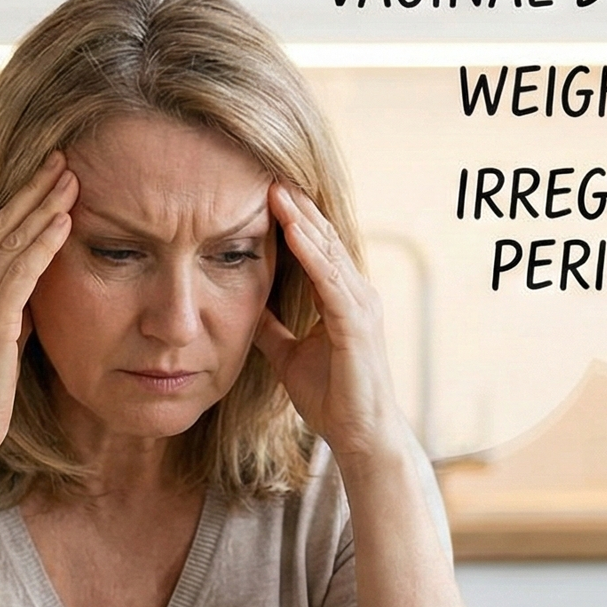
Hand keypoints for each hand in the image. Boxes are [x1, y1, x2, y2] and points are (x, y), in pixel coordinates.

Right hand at [0, 152, 77, 460]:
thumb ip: (9, 311)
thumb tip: (34, 291)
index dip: (19, 201)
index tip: (45, 176)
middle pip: (0, 226)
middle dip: (33, 190)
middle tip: (62, 160)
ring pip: (12, 242)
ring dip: (45, 207)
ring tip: (72, 178)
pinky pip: (22, 272)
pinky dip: (44, 243)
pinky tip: (65, 221)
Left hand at [252, 182, 413, 465]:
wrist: (358, 435)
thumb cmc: (331, 396)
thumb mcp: (288, 354)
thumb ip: (271, 328)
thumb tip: (246, 308)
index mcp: (341, 298)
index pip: (315, 248)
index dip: (293, 219)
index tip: (264, 191)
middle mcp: (356, 294)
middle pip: (323, 240)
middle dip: (297, 207)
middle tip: (269, 172)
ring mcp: (360, 306)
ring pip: (327, 252)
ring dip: (302, 220)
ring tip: (276, 189)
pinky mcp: (355, 324)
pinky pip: (330, 280)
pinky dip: (310, 253)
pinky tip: (292, 231)